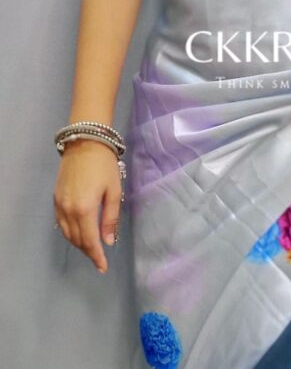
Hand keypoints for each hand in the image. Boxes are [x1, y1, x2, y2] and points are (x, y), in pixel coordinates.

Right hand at [53, 140, 122, 272]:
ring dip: (79, 243)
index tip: (103, 267)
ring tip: (92, 247)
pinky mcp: (55, 199)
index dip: (96, 256)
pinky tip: (79, 232)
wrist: (85, 143)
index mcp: (85, 209)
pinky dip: (70, 232)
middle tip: (100, 258)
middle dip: (89, 251)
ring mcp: (59, 205)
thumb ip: (110, 217)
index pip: (90, 241)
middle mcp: (69, 210)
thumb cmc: (104, 165)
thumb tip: (107, 241)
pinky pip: (61, 223)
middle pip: (78, 240)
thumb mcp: (114, 190)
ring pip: (67, 234)